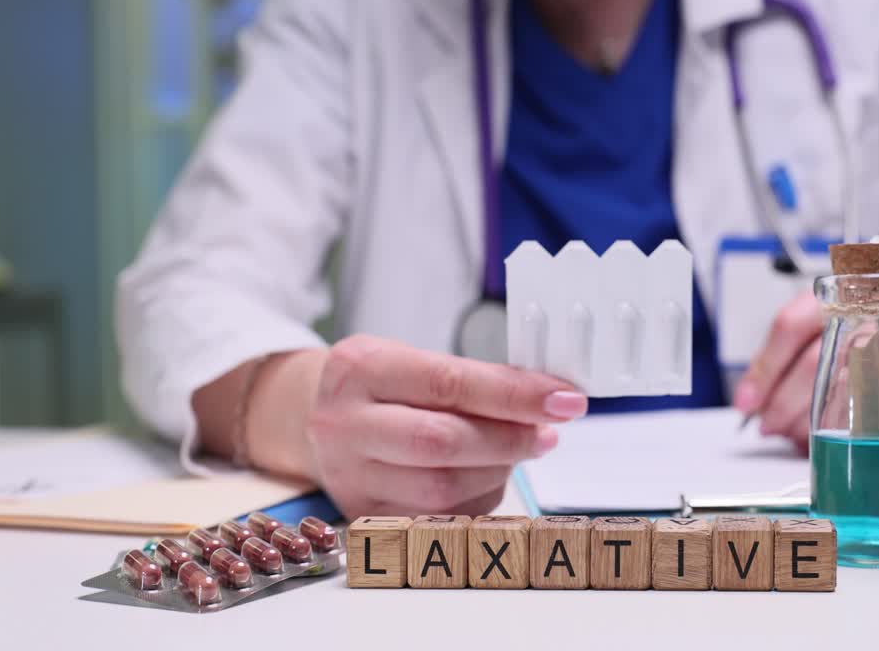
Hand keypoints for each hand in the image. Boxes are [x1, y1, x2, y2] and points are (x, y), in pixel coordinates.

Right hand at [255, 336, 586, 518]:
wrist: (315, 417)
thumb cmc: (380, 386)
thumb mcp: (413, 360)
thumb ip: (473, 379)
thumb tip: (548, 399)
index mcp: (362, 369)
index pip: (449, 383)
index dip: (514, 395)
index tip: (563, 399)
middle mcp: (345, 424)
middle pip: (443, 442)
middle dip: (510, 440)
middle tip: (548, 432)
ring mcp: (349, 476)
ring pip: (442, 489)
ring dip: (498, 471)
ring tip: (519, 449)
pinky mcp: (362, 515)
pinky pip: (437, 518)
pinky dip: (478, 498)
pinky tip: (489, 475)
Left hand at [735, 292, 878, 450]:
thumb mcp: (840, 323)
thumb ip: (801, 357)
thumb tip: (755, 398)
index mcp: (844, 293)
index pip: (790, 326)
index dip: (763, 368)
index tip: (746, 402)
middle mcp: (870, 313)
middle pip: (813, 363)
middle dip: (783, 403)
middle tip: (768, 425)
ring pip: (843, 387)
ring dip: (810, 421)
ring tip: (795, 434)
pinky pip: (878, 410)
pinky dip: (847, 430)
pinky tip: (834, 437)